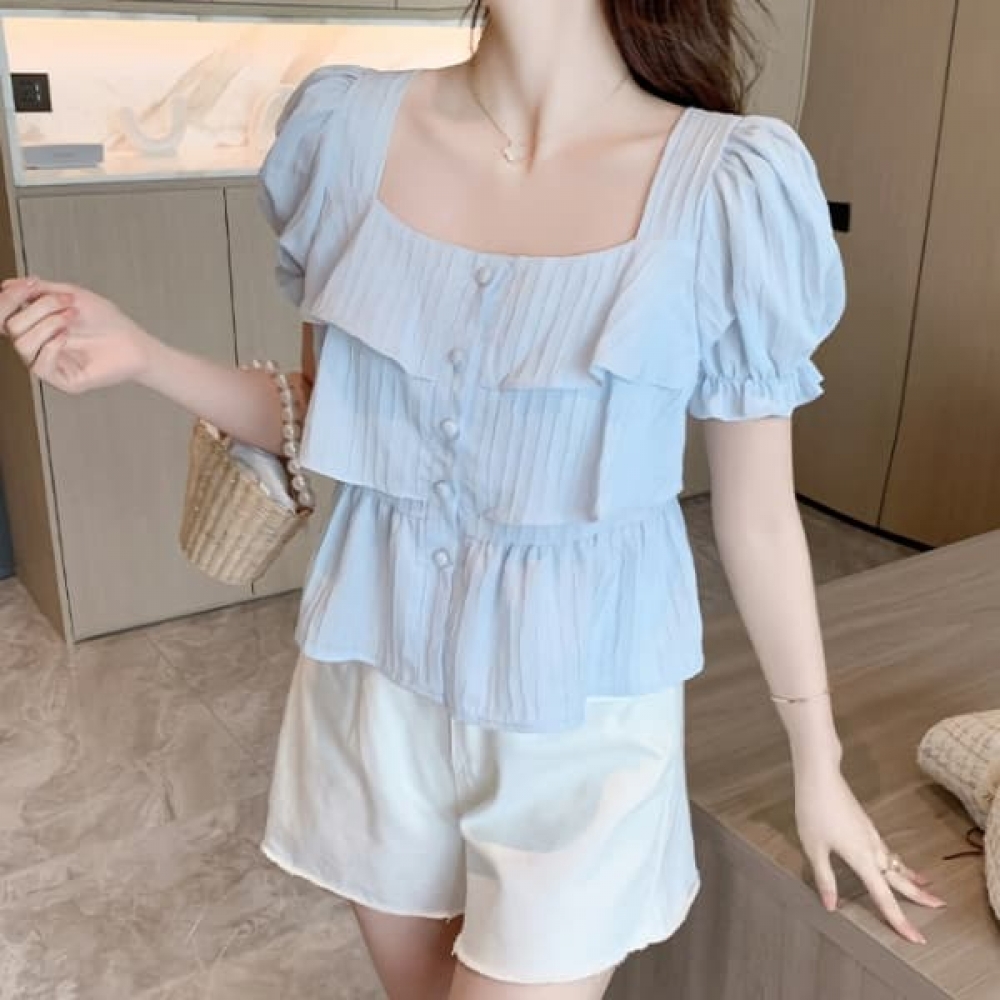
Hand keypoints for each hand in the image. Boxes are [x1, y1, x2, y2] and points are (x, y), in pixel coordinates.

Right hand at [0, 276, 156, 392]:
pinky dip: (51, 346)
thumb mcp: (73, 296)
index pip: (3, 316)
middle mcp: (39, 346)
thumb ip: (41, 291)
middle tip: (68, 303)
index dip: (8, 299)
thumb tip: (7, 284)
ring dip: (48, 325)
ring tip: (72, 317)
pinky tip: (67, 337)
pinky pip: (39, 366)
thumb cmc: (108, 321)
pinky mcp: (63, 381)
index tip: (30, 285)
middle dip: (39, 308)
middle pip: (11, 327)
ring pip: (22, 345)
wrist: (135, 342)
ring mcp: (50, 364)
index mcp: (36, 326)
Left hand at [795, 765, 945, 943]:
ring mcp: (871, 835)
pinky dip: (898, 861)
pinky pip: (887, 850)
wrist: (821, 777)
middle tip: (940, 907)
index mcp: (861, 858)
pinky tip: (897, 862)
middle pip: (900, 878)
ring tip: (926, 888)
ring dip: (911, 877)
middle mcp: (872, 848)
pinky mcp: (866, 826)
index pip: (883, 896)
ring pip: (896, 862)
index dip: (898, 919)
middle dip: (919, 896)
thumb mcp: (814, 847)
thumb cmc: (813, 811)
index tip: (915, 938)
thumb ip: (824, 878)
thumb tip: (831, 906)